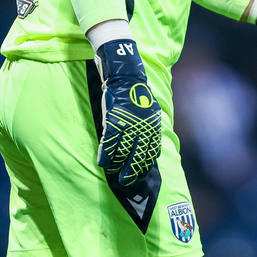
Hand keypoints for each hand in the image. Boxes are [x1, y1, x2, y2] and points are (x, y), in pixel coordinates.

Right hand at [94, 39, 160, 184]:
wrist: (125, 76)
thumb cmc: (137, 93)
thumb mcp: (150, 110)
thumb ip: (150, 128)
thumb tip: (150, 147)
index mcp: (153, 126)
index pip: (151, 153)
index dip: (144, 166)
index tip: (139, 175)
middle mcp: (143, 128)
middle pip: (138, 157)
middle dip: (131, 172)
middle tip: (125, 181)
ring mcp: (128, 125)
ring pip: (122, 152)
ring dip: (116, 165)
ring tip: (112, 172)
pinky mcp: (114, 121)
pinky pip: (109, 144)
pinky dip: (105, 155)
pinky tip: (102, 162)